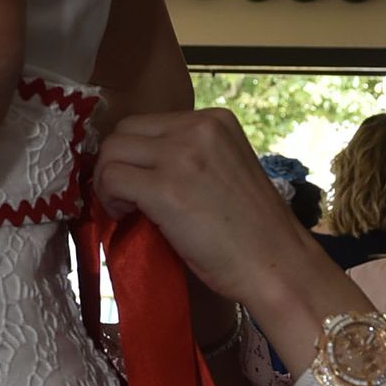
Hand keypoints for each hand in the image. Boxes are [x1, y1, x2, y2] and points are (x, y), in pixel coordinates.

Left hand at [95, 108, 313, 309]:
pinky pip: (111, 179)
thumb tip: (140, 166)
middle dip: (116, 164)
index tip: (141, 184)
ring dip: (109, 181)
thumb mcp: (225, 171)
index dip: (136, 154)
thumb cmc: (254, 232)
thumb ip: (190, 157)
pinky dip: (109, 198)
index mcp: (215, 120)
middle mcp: (198, 127)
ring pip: (112, 151)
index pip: (150, 123)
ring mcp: (181, 155)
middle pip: (125, 130)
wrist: (276, 265)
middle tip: (127, 199)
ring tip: (127, 210)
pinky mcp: (165, 188)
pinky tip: (127, 218)